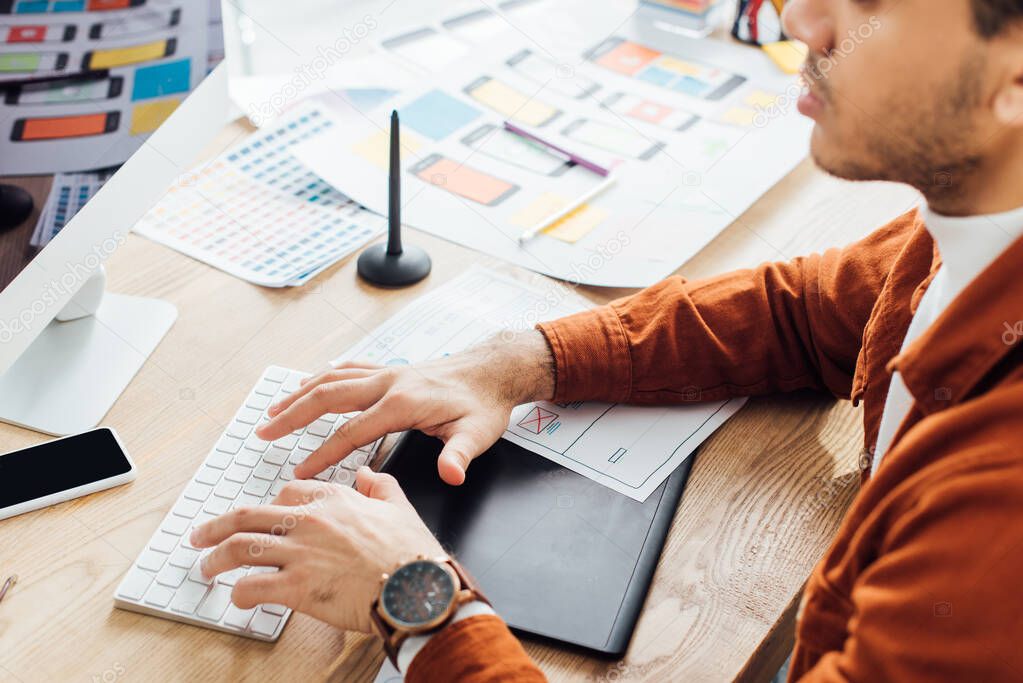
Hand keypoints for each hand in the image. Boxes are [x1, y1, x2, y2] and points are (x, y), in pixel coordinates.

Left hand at [190, 468, 444, 633]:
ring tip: (206, 568)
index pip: (287, 492)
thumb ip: (380, 485)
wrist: (417, 588)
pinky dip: (238, 593)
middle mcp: (310, 520)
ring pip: (239, 547)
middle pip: (247, 515)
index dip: (270, 505)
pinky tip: (237, 598)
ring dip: (215, 558)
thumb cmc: (411, 553)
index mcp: (333, 499)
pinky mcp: (298, 587)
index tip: (261, 518)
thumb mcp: (400, 506)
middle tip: (200, 536)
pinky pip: (253, 586)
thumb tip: (367, 474)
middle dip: (216, 527)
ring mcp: (300, 553)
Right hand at [255, 330, 555, 484]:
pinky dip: (321, 377)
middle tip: (263, 433)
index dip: (323, 454)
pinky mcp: (389, 369)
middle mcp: (388, 382)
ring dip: (299, 394)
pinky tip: (305, 385)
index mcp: (403, 403)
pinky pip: (346, 370)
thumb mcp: (479, 434)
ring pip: (332, 379)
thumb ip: (460, 455)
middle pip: (328, 396)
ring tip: (272, 411)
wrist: (493, 370)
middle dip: (293, 416)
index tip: (299, 472)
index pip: (352, 433)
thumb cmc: (485, 405)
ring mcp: (387, 372)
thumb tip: (450, 476)